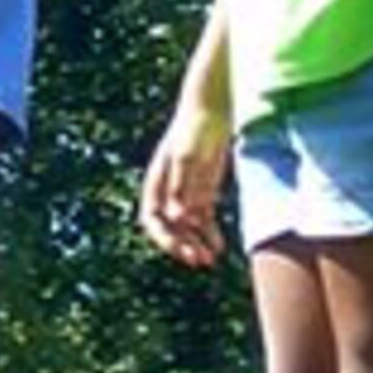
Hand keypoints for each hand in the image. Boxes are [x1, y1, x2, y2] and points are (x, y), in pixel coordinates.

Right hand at [140, 100, 232, 265]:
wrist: (211, 111)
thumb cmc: (194, 129)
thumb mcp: (187, 155)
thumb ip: (182, 185)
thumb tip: (179, 217)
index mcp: (156, 183)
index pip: (152, 219)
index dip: (164, 238)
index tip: (181, 250)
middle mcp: (168, 192)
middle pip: (170, 229)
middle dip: (182, 247)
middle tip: (199, 261)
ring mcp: (186, 193)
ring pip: (188, 229)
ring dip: (196, 245)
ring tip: (210, 260)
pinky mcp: (204, 192)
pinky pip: (205, 220)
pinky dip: (210, 235)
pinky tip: (219, 247)